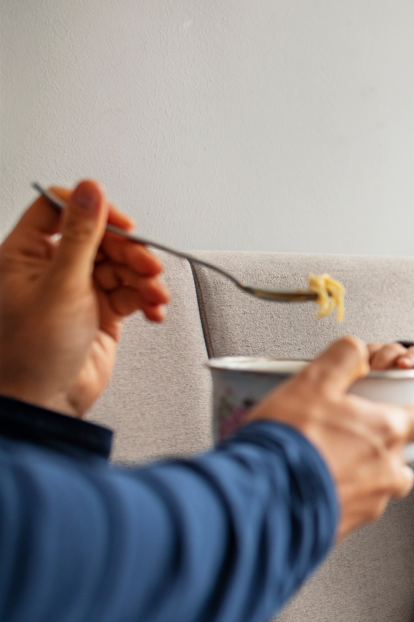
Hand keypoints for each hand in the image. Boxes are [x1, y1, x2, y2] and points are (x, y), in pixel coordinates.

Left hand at [0, 181, 168, 416]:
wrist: (44, 404)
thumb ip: (81, 236)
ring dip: (143, 277)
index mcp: (25, 255)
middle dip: (129, 251)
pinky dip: (146, 299)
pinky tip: (152, 309)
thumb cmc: (31, 354)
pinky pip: (130, 294)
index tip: (122, 225)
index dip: (94, 211)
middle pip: (100, 239)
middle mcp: (50, 269)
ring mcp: (77, 291)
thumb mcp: (60, 286)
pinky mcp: (100, 314)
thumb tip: (91, 191)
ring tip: (154, 294)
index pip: (58, 210)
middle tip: (146, 267)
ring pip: (120, 266)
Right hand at [248, 336, 413, 540]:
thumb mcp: (314, 381)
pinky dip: (340, 498)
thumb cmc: (290, 441)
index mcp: (387, 431)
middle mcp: (387, 470)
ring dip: (364, 476)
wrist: (262, 499)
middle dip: (388, 450)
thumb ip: (342, 359)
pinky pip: (352, 509)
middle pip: (403, 459)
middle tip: (358, 439)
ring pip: (380, 487)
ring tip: (331, 464)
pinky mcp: (347, 527)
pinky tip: (314, 487)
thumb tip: (357, 350)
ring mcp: (370, 503)